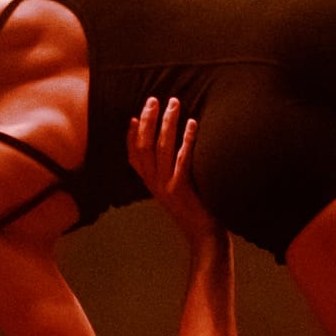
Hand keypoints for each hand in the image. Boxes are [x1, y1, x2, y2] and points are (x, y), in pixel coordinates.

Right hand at [128, 97, 216, 247]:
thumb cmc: (195, 209)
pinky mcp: (181, 189)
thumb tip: (171, 146)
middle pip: (144, 146)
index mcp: (150, 183)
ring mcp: (166, 186)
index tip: (135, 115)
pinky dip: (187, 139)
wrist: (204, 236)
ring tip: (174, 103)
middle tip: (154, 100)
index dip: (131, 135)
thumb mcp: (176, 189)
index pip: (133, 155)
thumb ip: (170, 172)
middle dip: (148, 120)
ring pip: (161, 148)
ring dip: (167, 123)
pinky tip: (192, 123)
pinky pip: (182, 159)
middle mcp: (154, 183)